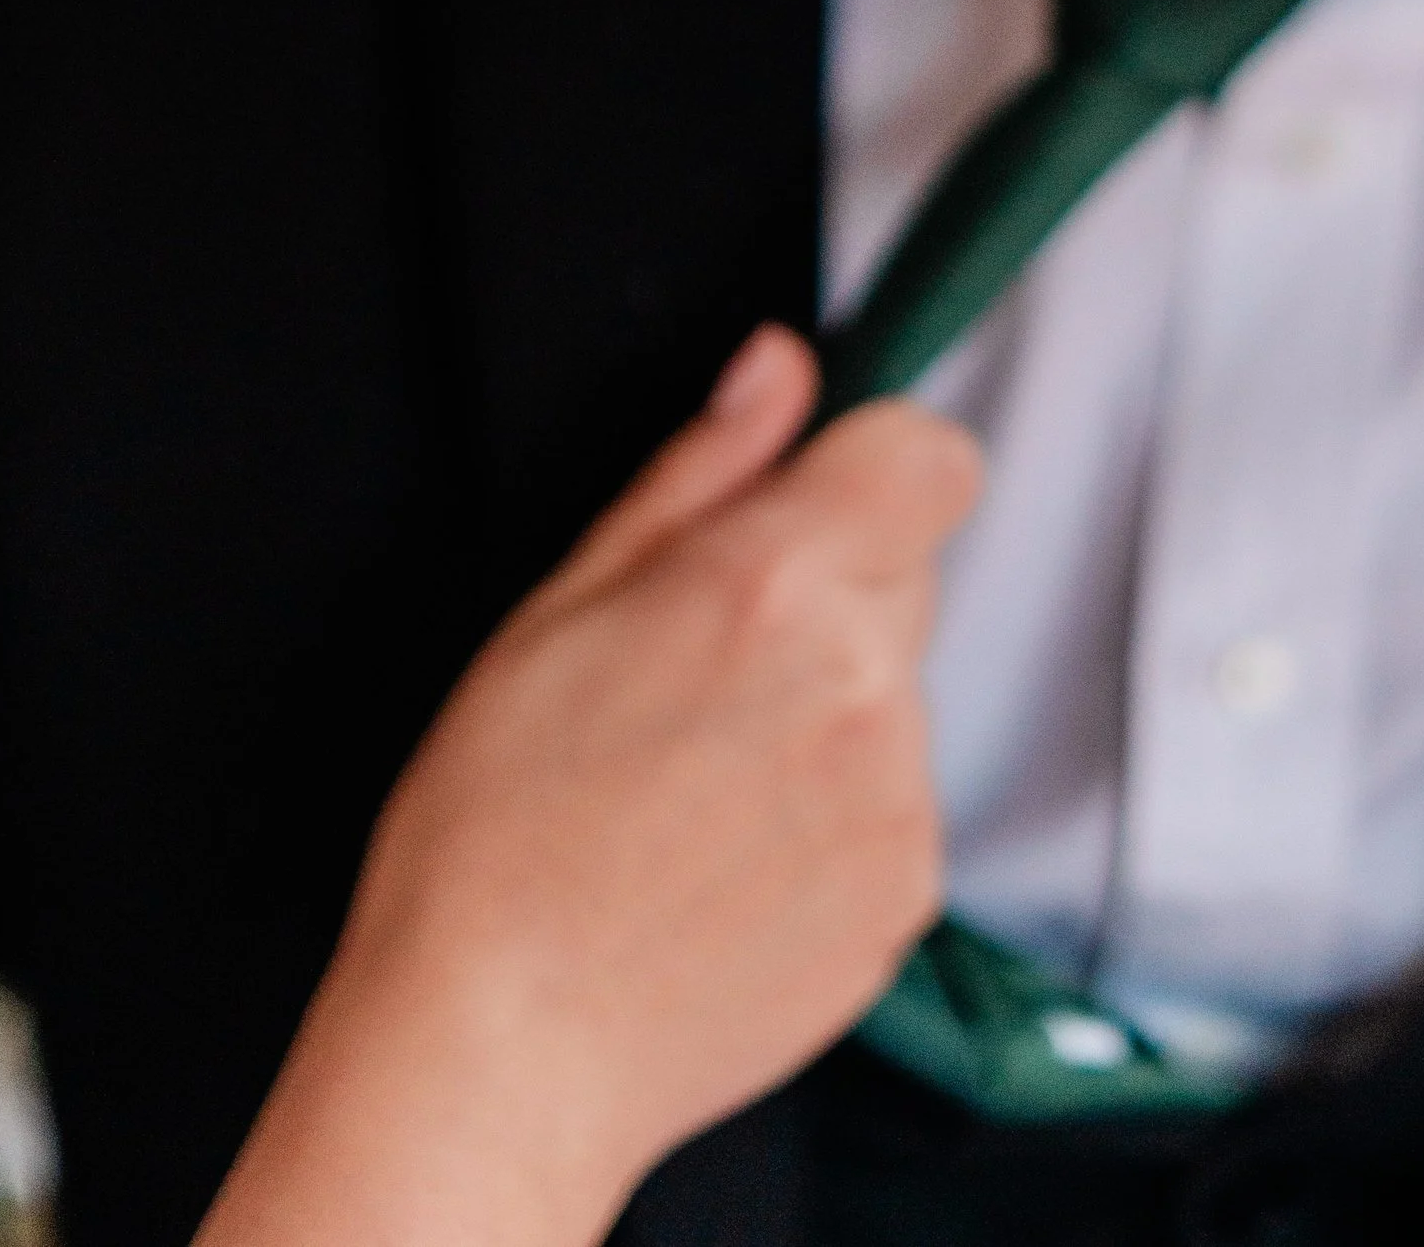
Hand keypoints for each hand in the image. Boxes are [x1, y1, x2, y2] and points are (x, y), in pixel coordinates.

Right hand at [196, 328, 979, 1246]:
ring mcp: (895, 798)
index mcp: (775, 582)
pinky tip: (726, 855)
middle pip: (904, 571)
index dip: (872, 462)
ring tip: (696, 782)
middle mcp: (860, 681)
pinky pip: (895, 805)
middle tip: (702, 667)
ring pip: (895, 692)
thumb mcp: (559, 607)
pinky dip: (833, 814)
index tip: (816, 497)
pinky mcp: (905, 896)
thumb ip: (699, 470)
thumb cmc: (496, 839)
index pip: (927, 456)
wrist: (502, 1055)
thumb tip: (776, 368)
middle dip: (826, 590)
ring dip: (826, 707)